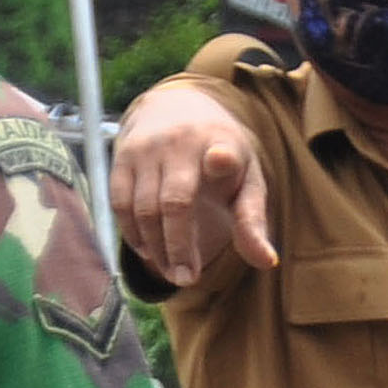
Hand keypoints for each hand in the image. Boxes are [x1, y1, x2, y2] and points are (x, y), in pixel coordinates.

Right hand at [111, 84, 273, 288]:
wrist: (177, 107)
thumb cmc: (222, 156)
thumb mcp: (246, 180)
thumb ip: (253, 221)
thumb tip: (267, 262)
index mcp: (223, 144)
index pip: (222, 152)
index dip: (221, 159)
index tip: (220, 160)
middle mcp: (182, 142)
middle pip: (174, 203)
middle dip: (179, 247)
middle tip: (187, 280)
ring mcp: (148, 148)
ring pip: (144, 209)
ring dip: (156, 248)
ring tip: (173, 272)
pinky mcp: (122, 156)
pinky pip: (120, 203)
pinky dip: (132, 233)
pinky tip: (149, 251)